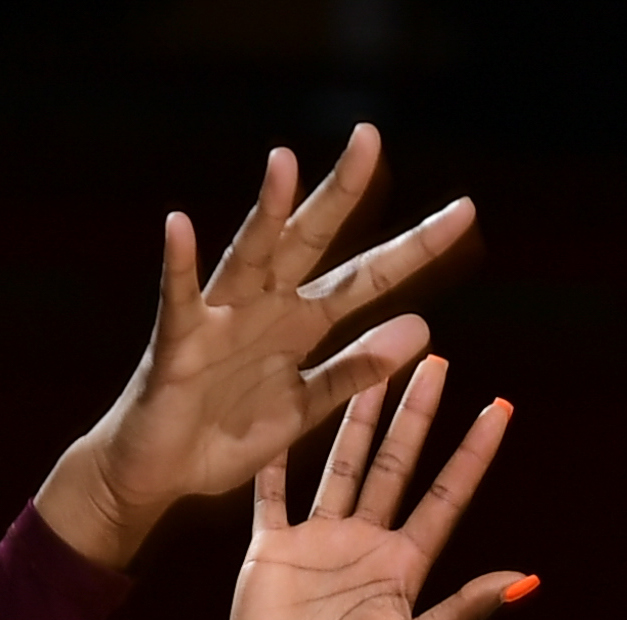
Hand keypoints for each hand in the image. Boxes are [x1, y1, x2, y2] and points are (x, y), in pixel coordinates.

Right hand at [39, 130, 475, 572]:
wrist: (161, 474)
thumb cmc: (226, 435)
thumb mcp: (307, 408)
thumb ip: (357, 369)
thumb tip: (423, 327)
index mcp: (302, 325)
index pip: (368, 278)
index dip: (414, 248)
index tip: (465, 213)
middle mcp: (266, 306)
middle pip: (312, 242)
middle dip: (340, 193)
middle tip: (371, 137)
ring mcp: (222, 318)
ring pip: (249, 256)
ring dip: (265, 212)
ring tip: (284, 164)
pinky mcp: (178, 342)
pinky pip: (180, 298)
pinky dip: (178, 264)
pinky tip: (179, 226)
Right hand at [225, 357, 525, 619]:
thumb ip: (464, 612)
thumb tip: (525, 579)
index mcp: (403, 568)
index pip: (447, 497)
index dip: (473, 452)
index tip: (500, 404)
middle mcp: (365, 546)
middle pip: (396, 464)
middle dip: (416, 413)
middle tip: (433, 354)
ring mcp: (318, 543)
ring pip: (341, 464)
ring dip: (355, 415)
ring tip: (371, 363)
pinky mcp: (272, 549)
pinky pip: (273, 490)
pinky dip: (276, 453)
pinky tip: (283, 409)